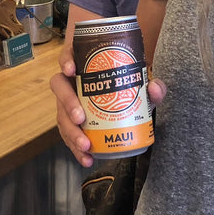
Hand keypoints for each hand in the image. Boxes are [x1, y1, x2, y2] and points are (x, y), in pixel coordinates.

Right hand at [51, 51, 167, 168]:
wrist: (123, 98)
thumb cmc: (126, 85)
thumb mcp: (141, 85)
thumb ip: (151, 86)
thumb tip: (154, 89)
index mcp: (83, 64)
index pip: (68, 55)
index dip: (66, 60)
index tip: (71, 70)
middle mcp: (71, 81)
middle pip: (59, 87)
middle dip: (67, 103)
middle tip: (80, 118)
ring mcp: (68, 102)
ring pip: (61, 114)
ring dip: (70, 132)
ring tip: (85, 146)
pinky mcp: (70, 121)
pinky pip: (67, 134)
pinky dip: (75, 148)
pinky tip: (87, 159)